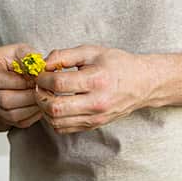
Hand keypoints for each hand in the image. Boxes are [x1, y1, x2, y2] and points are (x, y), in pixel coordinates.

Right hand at [0, 43, 41, 128]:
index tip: (36, 80)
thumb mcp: (23, 50)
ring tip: (43, 98)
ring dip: (31, 108)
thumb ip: (30, 57)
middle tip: (44, 91)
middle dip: (28, 97)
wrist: (6, 71)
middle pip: (4, 100)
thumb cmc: (15, 59)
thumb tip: (41, 70)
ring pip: (10, 114)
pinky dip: (31, 116)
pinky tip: (39, 105)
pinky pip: (16, 122)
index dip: (20, 82)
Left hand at [34, 45, 148, 133]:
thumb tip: (43, 64)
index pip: (58, 84)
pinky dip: (54, 119)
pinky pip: (64, 128)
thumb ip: (64, 55)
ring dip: (44, 109)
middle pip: (54, 107)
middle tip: (39, 86)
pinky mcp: (93, 125)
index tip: (41, 73)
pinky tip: (57, 105)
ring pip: (56, 121)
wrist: (142, 83)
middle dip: (39, 95)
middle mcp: (96, 103)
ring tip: (47, 95)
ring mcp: (95, 117)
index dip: (43, 78)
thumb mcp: (92, 52)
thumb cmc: (117, 64)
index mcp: (96, 81)